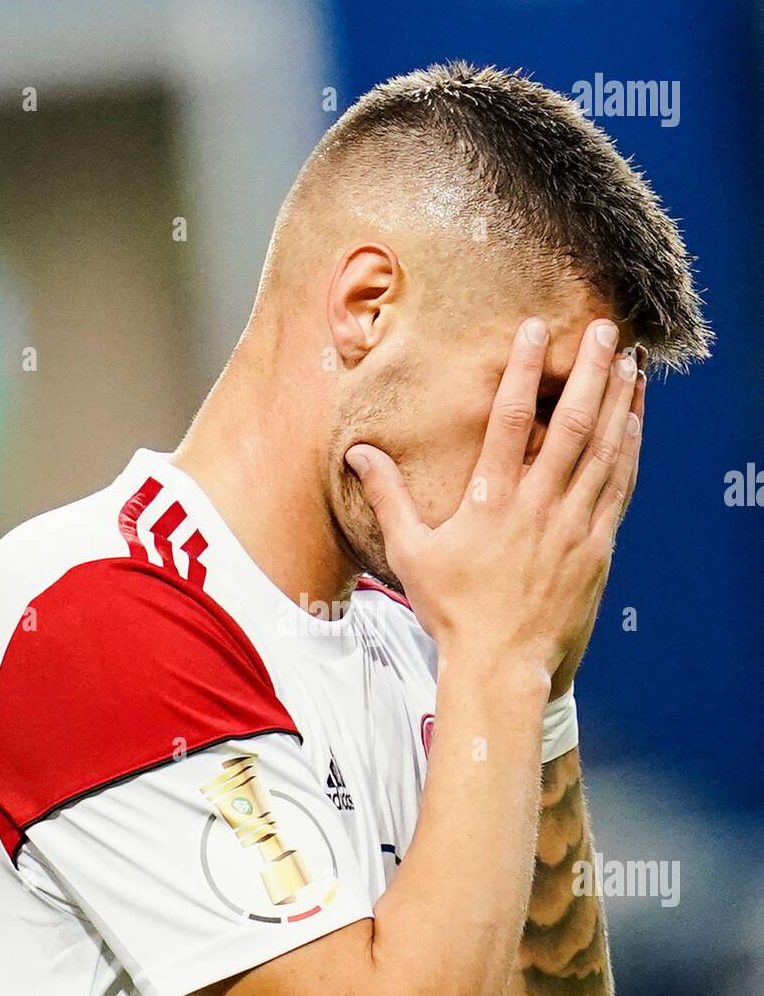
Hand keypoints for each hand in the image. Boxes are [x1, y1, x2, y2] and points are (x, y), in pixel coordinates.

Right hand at [345, 316, 641, 687]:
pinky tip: (637, 423)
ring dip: (621, 402)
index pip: (512, 419)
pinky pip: (619, 488)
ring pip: (604, 450)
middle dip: (592, 371)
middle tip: (608, 330)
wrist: (501, 666)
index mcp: (490, 500)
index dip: (526, 369)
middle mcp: (537, 506)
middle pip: (573, 423)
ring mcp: (572, 526)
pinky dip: (630, 450)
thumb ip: (388, 496)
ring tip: (633, 363)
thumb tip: (358, 453)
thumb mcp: (410, 552)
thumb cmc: (452, 611)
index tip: (539, 329)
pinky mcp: (596, 549)